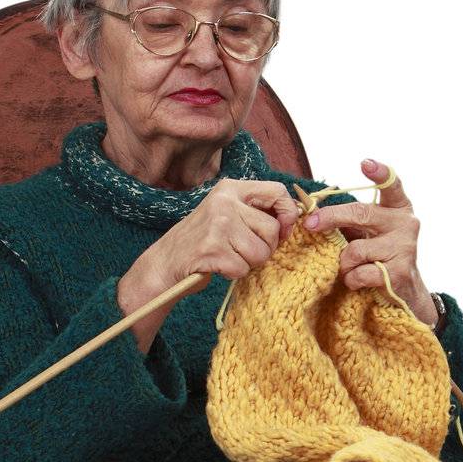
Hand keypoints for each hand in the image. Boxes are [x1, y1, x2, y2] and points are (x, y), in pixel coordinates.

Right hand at [117, 177, 302, 348]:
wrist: (166, 262)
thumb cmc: (203, 240)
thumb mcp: (227, 214)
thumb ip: (256, 211)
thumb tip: (296, 215)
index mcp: (231, 188)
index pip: (277, 191)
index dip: (288, 213)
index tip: (284, 231)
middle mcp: (224, 202)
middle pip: (272, 229)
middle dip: (266, 248)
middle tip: (245, 250)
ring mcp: (218, 225)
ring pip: (261, 252)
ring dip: (249, 262)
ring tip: (229, 256)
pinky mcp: (212, 249)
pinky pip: (243, 268)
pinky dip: (234, 273)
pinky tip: (218, 265)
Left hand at [301, 157, 438, 326]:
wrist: (405, 292)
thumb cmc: (380, 255)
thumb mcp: (369, 232)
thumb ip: (349, 218)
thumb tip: (308, 208)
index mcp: (398, 208)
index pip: (392, 184)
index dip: (379, 172)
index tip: (365, 163)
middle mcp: (405, 224)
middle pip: (360, 213)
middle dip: (331, 217)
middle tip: (310, 223)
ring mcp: (404, 248)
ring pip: (354, 250)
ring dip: (343, 262)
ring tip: (350, 268)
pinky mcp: (398, 273)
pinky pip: (359, 273)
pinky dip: (351, 279)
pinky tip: (358, 281)